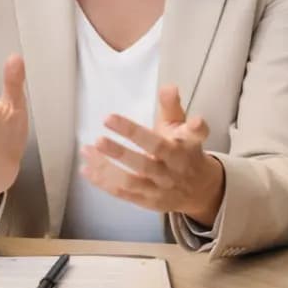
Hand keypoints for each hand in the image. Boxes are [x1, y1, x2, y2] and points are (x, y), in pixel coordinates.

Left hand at [81, 86, 224, 225]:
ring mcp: (159, 188)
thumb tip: (168, 86)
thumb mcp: (182, 127)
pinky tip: (86, 169)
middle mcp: (173, 170)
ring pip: (131, 181)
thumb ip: (171, 107)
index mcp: (185, 148)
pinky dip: (103, 182)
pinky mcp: (148, 201)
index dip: (185, 126)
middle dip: (122, 152)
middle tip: (100, 139)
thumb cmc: (185, 151)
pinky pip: (123, 193)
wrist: (200, 191)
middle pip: (148, 162)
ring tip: (86, 150)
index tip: (175, 109)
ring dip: (107, 168)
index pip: (184, 136)